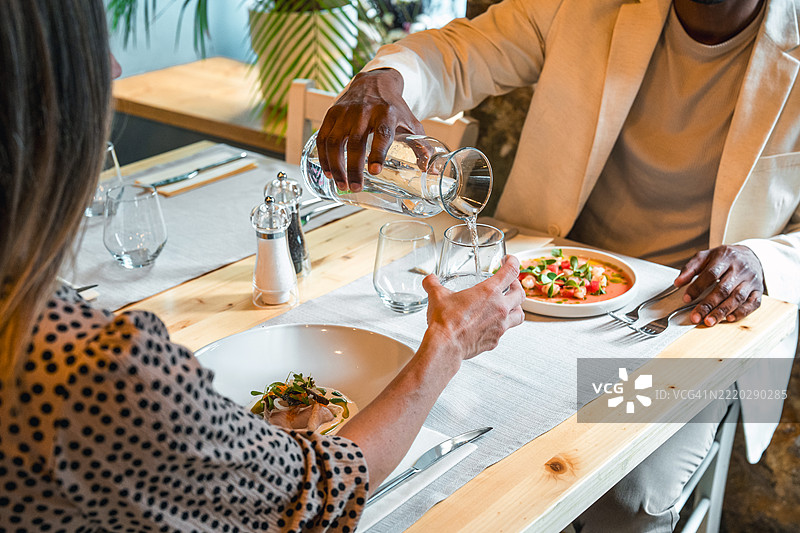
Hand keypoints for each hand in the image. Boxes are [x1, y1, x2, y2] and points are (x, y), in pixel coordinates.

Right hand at [316, 68, 422, 191]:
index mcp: (387, 113)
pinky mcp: (332, 113)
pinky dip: (324, 157)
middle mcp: (364, 111)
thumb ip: (422, 147)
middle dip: (354, 168)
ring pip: (335, 141)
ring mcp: (345, 112)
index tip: (374, 172)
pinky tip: (329, 172)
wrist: (374, 82)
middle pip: (355, 142)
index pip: (382, 134)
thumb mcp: (411, 123)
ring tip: (341, 184)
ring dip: (336, 166)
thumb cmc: (394, 108)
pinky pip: (323, 137)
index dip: (378, 153)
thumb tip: (431, 171)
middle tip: (355, 187)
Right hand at [422, 255, 525, 359]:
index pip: (511, 271)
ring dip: (517, 308)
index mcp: (489, 292)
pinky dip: (501, 326)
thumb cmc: (445, 321)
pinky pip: (505, 331)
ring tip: (510, 306)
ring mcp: (500, 325)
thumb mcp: (437, 296)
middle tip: (511, 284)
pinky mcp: (495, 340)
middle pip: (520, 293)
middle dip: (517, 285)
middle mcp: (500, 308)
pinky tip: (492, 324)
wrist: (446, 345)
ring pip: (520, 315)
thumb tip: (429, 280)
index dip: (513, 262)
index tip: (509, 260)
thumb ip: (433, 284)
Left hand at [674, 245, 764, 325]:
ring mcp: (751, 280)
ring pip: (737, 297)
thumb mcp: (705, 256)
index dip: (697, 287)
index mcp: (725, 258)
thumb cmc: (724, 258)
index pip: (711, 274)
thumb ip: (690, 268)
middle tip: (697, 316)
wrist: (750, 254)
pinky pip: (753, 303)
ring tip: (709, 321)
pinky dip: (742, 312)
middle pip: (724, 289)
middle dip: (709, 304)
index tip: (686, 299)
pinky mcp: (759, 290)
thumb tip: (677, 282)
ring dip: (722, 311)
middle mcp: (740, 269)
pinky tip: (730, 318)